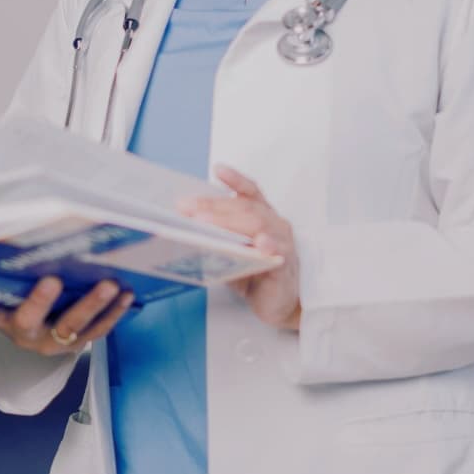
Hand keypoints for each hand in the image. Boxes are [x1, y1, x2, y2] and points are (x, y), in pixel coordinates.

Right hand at [0, 278, 133, 354]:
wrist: (39, 333)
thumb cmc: (19, 301)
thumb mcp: (4, 292)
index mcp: (7, 322)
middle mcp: (31, 336)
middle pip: (36, 321)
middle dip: (43, 301)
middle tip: (52, 280)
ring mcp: (58, 342)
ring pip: (75, 327)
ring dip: (93, 306)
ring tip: (111, 285)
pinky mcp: (82, 340)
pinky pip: (99, 329)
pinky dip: (114, 312)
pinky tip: (127, 293)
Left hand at [178, 165, 300, 330]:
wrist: (279, 305)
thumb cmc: (255, 276)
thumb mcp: (233, 254)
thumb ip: (219, 241)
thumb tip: (187, 232)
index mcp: (262, 217)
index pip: (250, 192)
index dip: (235, 179)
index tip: (217, 169)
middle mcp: (275, 224)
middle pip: (245, 208)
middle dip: (213, 206)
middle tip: (188, 208)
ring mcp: (283, 242)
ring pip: (258, 224)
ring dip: (229, 222)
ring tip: (207, 222)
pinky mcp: (287, 263)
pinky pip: (278, 251)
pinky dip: (269, 246)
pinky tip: (260, 245)